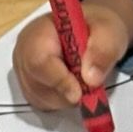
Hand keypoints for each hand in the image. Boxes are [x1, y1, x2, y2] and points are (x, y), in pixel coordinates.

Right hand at [11, 0, 132, 111]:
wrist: (93, 32)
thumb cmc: (98, 28)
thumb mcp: (109, 30)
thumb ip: (103, 50)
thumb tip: (91, 79)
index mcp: (39, 32)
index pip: (38, 61)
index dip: (58, 80)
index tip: (80, 92)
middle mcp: (24, 51)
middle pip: (35, 84)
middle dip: (65, 93)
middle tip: (87, 87)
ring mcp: (23, 70)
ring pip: (38, 98)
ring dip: (65, 99)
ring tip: (81, 81)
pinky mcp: (28, 85)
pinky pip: (40, 103)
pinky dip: (60, 102)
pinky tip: (71, 87)